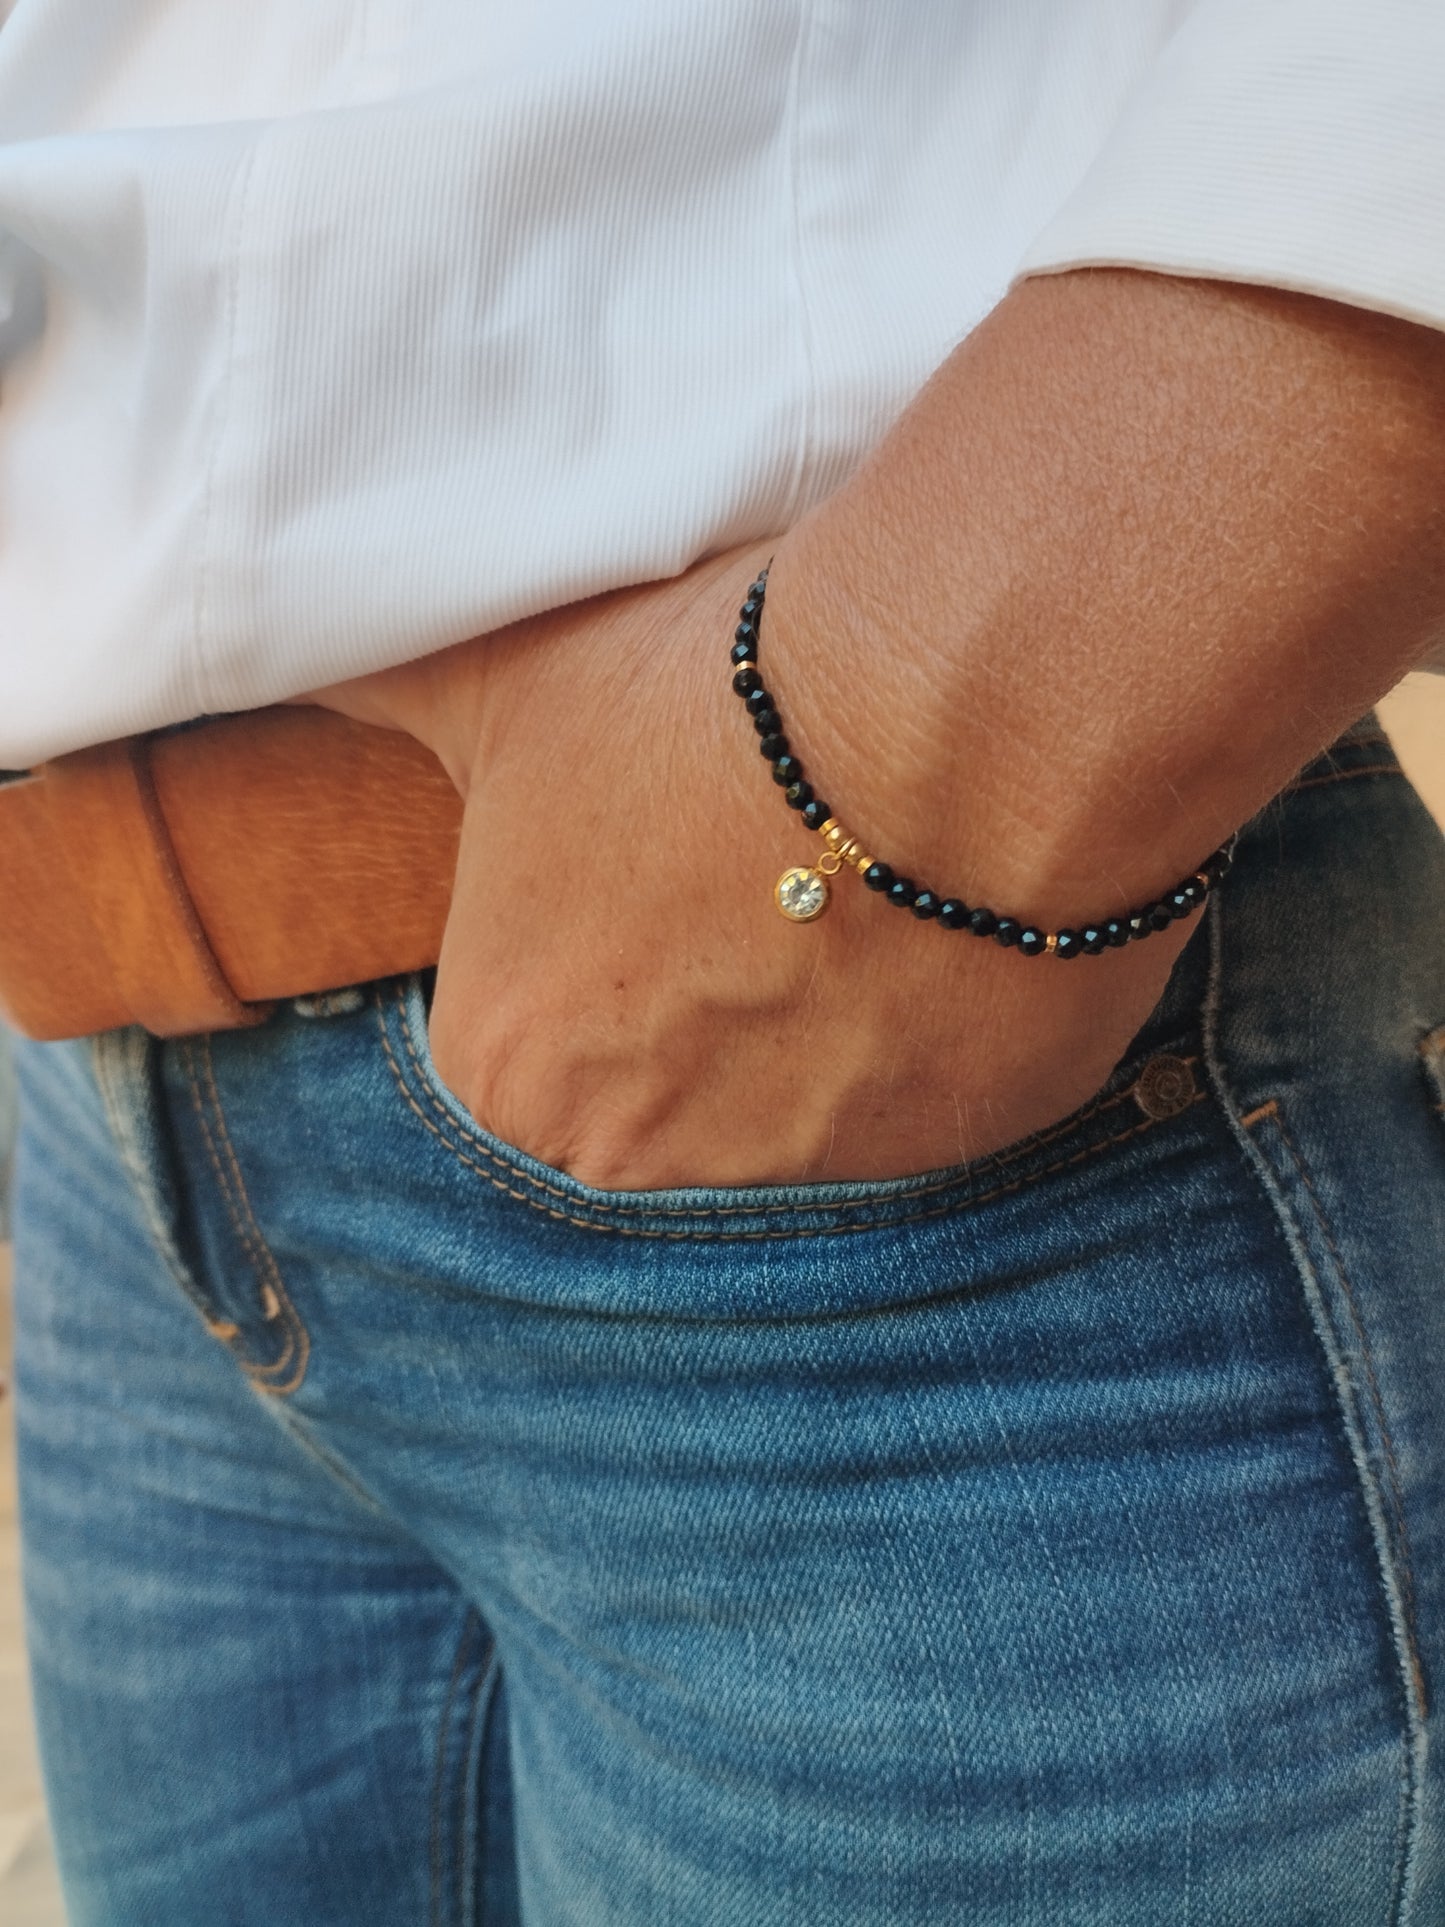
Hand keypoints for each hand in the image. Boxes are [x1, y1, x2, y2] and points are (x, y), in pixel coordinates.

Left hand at [298, 544, 1187, 1189]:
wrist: (955, 723)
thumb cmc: (703, 704)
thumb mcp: (506, 682)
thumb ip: (390, 695)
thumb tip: (293, 646)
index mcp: (508, 1069)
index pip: (533, 1009)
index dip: (607, 902)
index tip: (668, 822)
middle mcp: (638, 1154)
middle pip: (661, 1059)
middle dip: (709, 965)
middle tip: (767, 836)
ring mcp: (805, 1168)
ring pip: (801, 1078)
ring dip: (827, 988)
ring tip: (871, 855)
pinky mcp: (955, 1146)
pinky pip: (930, 1081)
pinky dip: (939, 1006)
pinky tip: (955, 898)